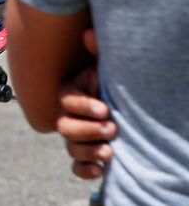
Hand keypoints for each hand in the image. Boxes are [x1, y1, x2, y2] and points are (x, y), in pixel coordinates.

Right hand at [58, 29, 114, 179]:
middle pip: (65, 127)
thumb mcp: (111, 66)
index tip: (104, 109)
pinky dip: (85, 170)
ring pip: (71, 148)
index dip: (83, 106)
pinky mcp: (91, 153)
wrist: (140, 104)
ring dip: (88, 151)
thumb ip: (98, 51)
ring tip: (109, 151)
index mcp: (75, 93)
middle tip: (111, 129)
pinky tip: (100, 171)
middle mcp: (74, 116)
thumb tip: (89, 34)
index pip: (68, 101)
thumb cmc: (122, 82)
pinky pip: (78, 166)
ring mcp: (81, 136)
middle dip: (87, 130)